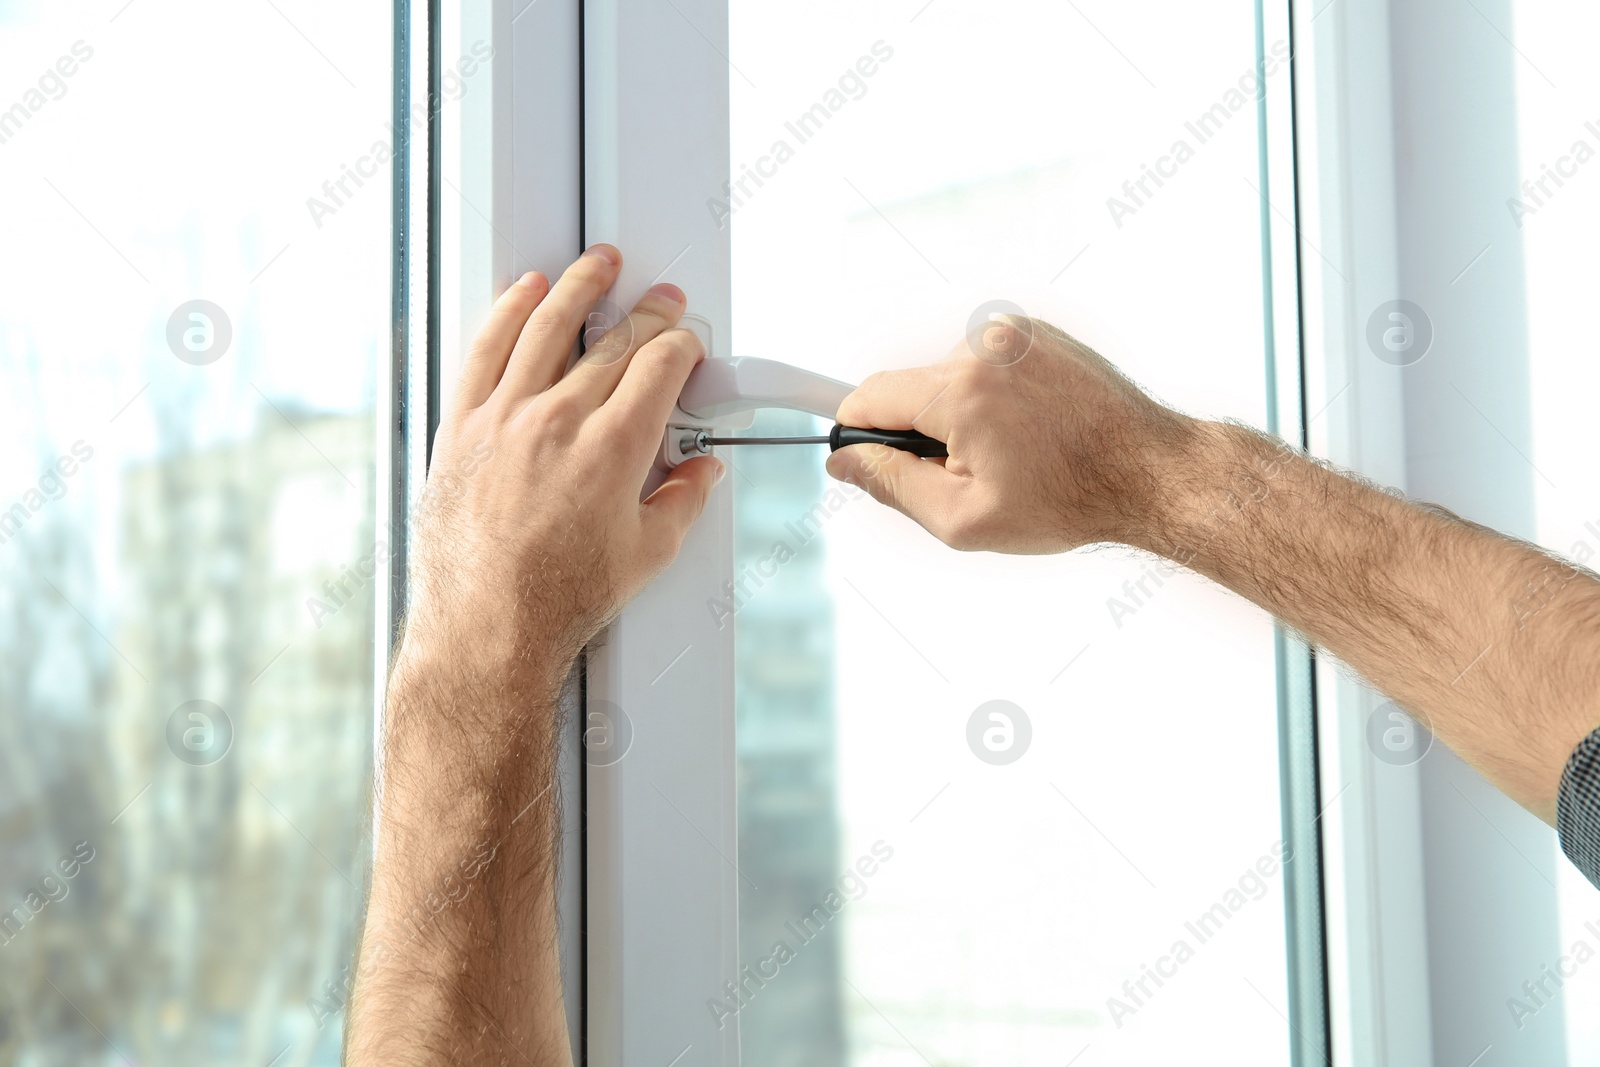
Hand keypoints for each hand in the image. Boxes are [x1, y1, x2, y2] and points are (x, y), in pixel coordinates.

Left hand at [398, 245, 723, 692]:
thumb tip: (700, 474)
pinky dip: (507, 311)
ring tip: (598, 264)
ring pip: (547, 325)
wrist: (487, 626)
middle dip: (647, 313)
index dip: (682, 344)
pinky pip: (485, 349)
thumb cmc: (559, 599)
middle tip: (662, 300)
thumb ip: (683, 502)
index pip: (659, 366)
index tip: (687, 343)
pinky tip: (524, 292)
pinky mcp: (462, 426)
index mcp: (613, 449)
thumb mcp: (647, 554)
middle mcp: (559, 421)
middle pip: (614, 341)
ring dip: (579, 286)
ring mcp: (505, 418)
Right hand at [824, 317, 1197, 553]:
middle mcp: (984, 347)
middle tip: (964, 474)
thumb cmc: (1068, 500)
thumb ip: (893, 484)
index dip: (855, 431)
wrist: (1150, 472)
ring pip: (947, 377)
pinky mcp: (1037, 332)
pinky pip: (984, 364)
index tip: (854, 452)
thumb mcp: (963, 519)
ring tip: (1011, 452)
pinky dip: (990, 396)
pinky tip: (1028, 429)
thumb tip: (847, 460)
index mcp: (961, 390)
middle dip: (919, 432)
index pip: (868, 396)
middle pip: (909, 387)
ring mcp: (1014, 333)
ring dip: (958, 414)